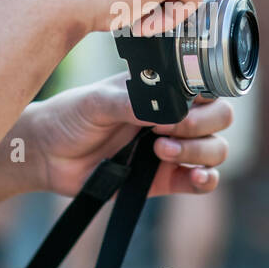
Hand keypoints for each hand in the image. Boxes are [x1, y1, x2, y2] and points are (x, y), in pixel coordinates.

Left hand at [28, 72, 233, 198]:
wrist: (48, 155)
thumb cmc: (70, 116)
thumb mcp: (96, 101)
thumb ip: (130, 102)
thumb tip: (166, 108)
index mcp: (160, 89)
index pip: (203, 86)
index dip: (203, 95)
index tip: (178, 104)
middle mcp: (172, 117)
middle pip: (219, 117)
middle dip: (204, 124)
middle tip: (169, 129)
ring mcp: (172, 148)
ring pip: (215, 149)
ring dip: (199, 151)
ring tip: (160, 151)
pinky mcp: (165, 179)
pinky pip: (202, 181)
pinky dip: (207, 180)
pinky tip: (195, 177)